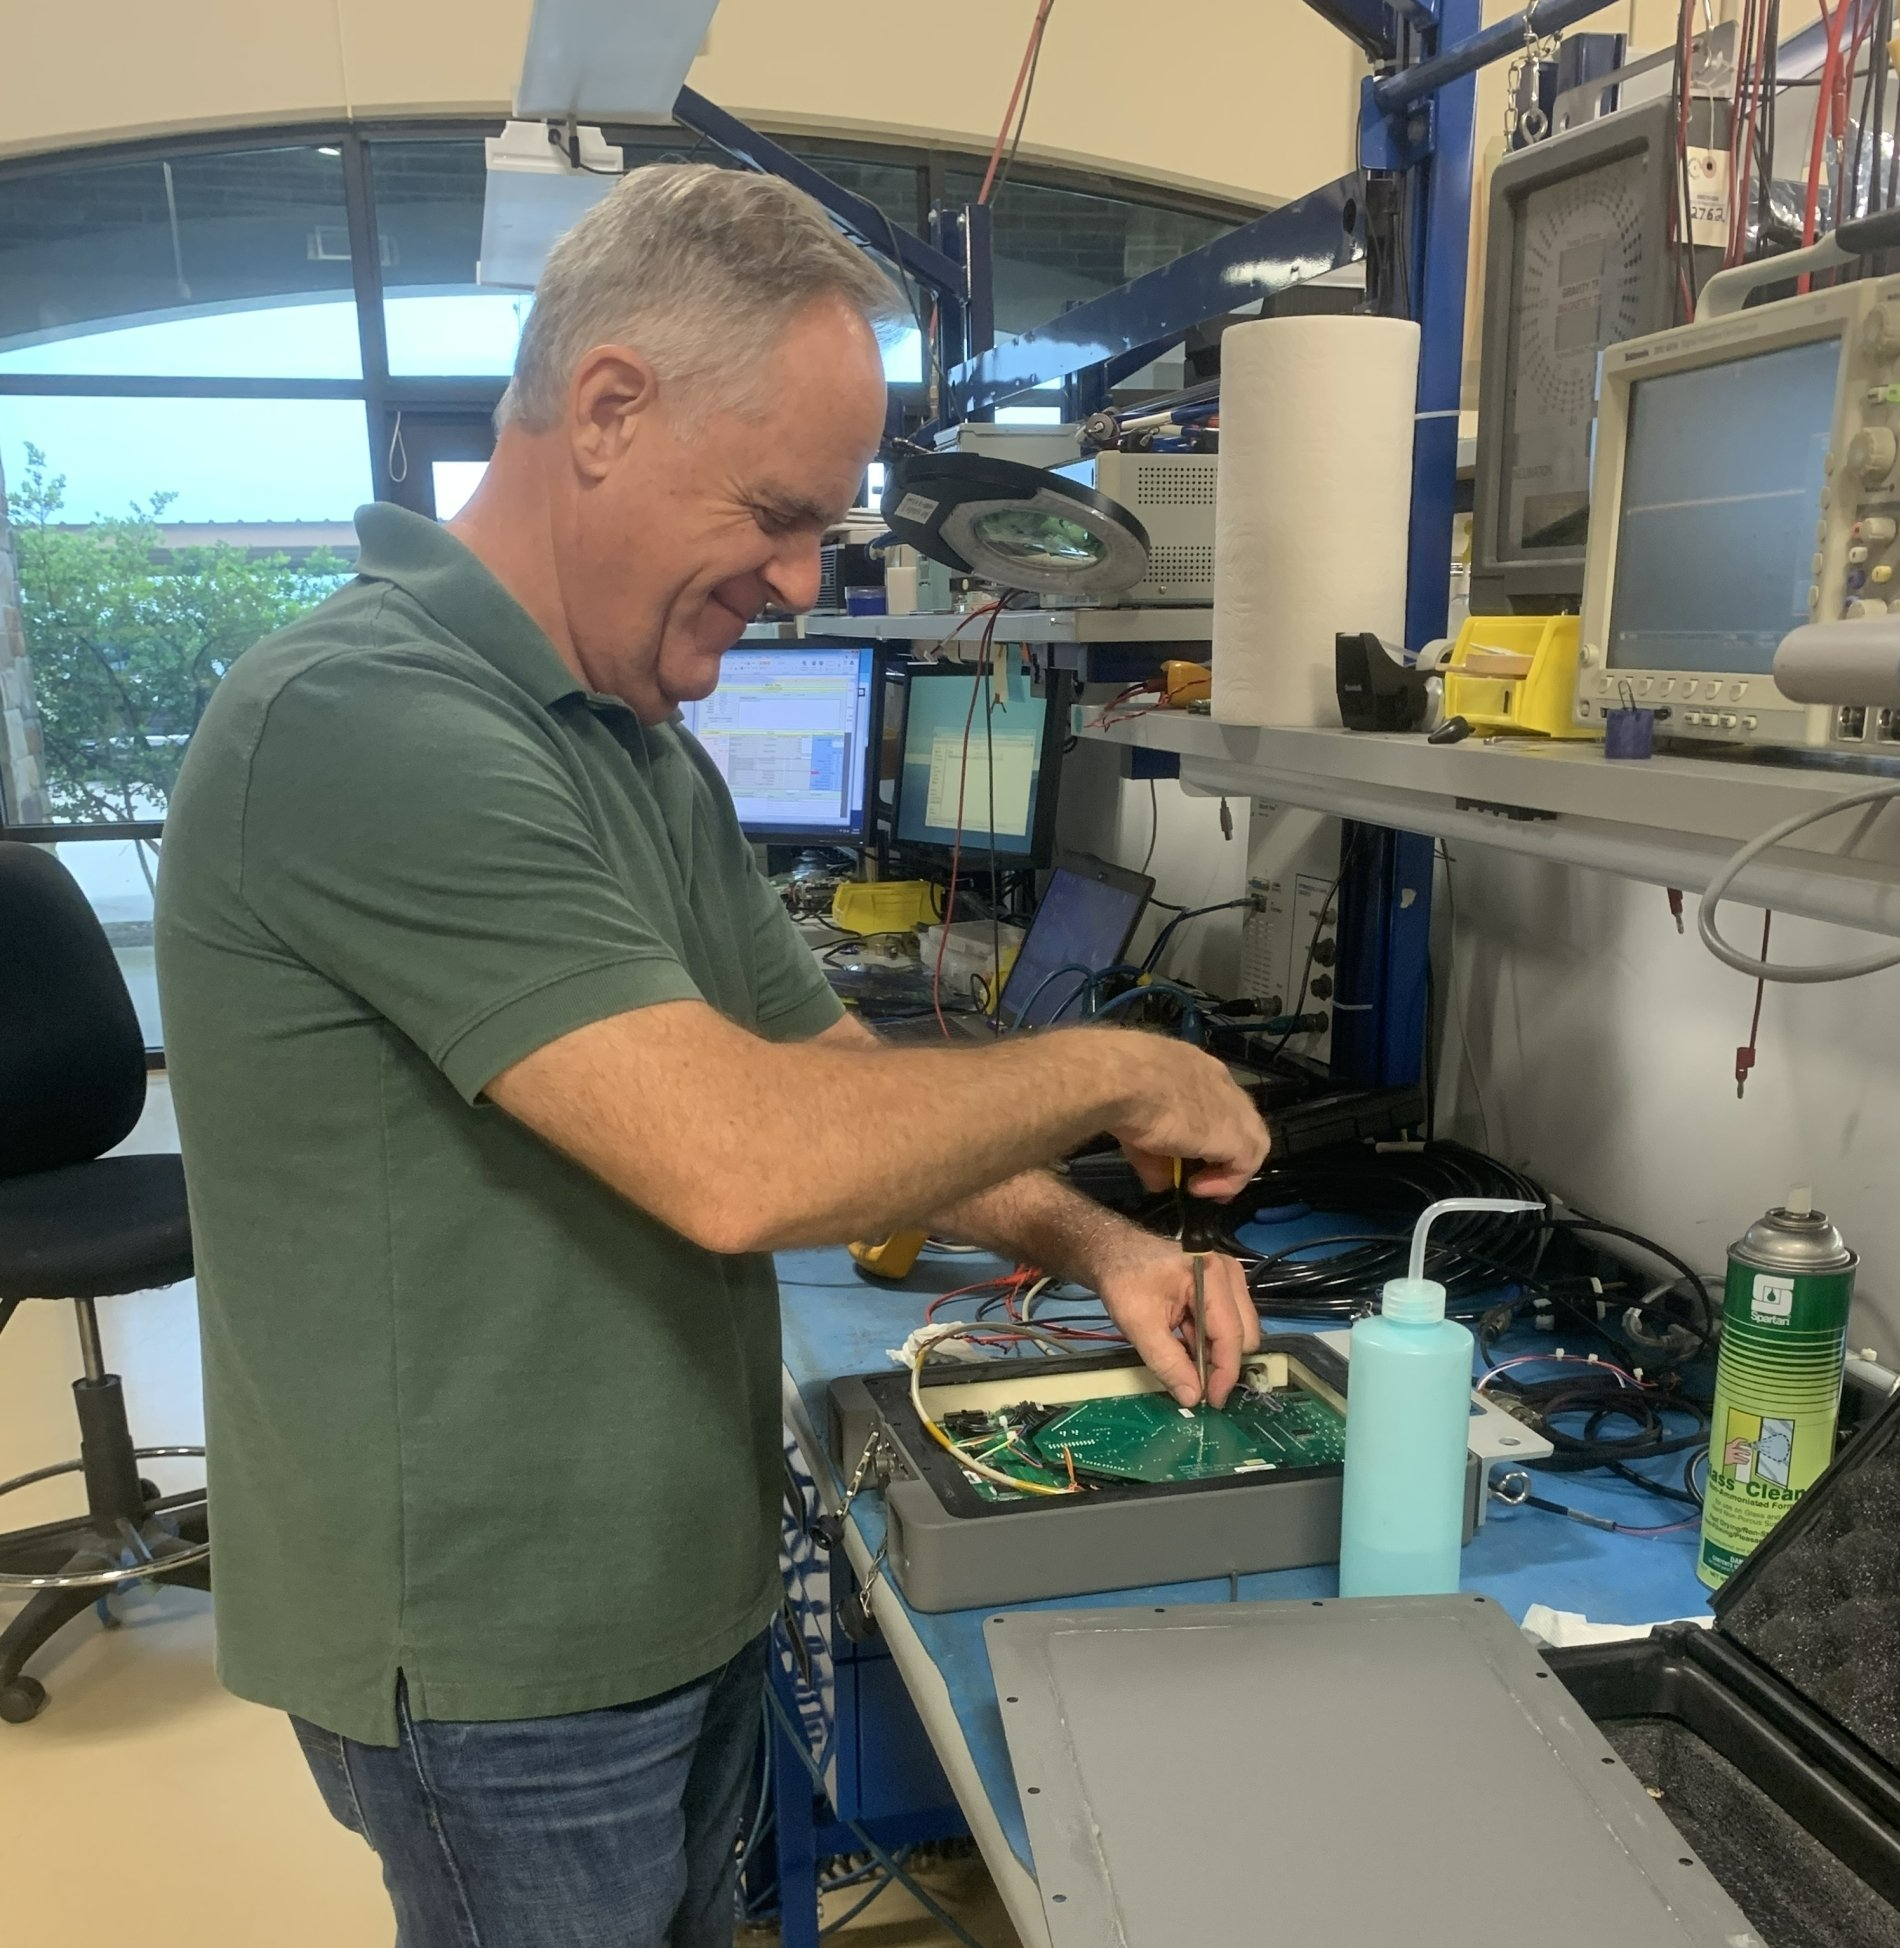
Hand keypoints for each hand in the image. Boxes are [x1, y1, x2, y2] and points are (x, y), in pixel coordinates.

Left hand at [1089, 1231, 1260, 1408]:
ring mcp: (1228, 1280)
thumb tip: (1191, 1397)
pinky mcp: (1222, 1288)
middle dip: (1220, 1362)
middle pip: (1243, 1334)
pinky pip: (1226, 1325)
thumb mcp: (1138, 1323)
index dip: (1224, 1373)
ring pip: (1237, 1332)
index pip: (1231, 1334)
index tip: (1211, 1400)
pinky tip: (1185, 1344)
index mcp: (1211, 1275)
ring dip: (1212, 1352)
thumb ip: (1167, 1361)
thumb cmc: (1124, 1279)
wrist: (1114, 1254)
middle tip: (1191, 1378)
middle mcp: (1229, 1274)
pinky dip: (1208, 1341)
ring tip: (1181, 1357)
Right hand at [1097, 1033, 1270, 1198]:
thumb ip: (1155, 1155)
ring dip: (1230, 1168)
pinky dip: (1226, 1181)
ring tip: (1204, 1188)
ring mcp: (1234, 1107)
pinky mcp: (1236, 1134)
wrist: (1126, 1081)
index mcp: (1198, 1069)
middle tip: (1205, 1177)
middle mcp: (1222, 1083)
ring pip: (1252, 1140)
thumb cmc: (1123, 1089)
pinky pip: (1245, 1164)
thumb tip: (1160, 1183)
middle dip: (1226, 1150)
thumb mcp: (1138, 1123)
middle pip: (1240, 1119)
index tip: (1193, 1155)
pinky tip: (1198, 1188)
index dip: (1208, 1130)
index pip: (1216, 1100)